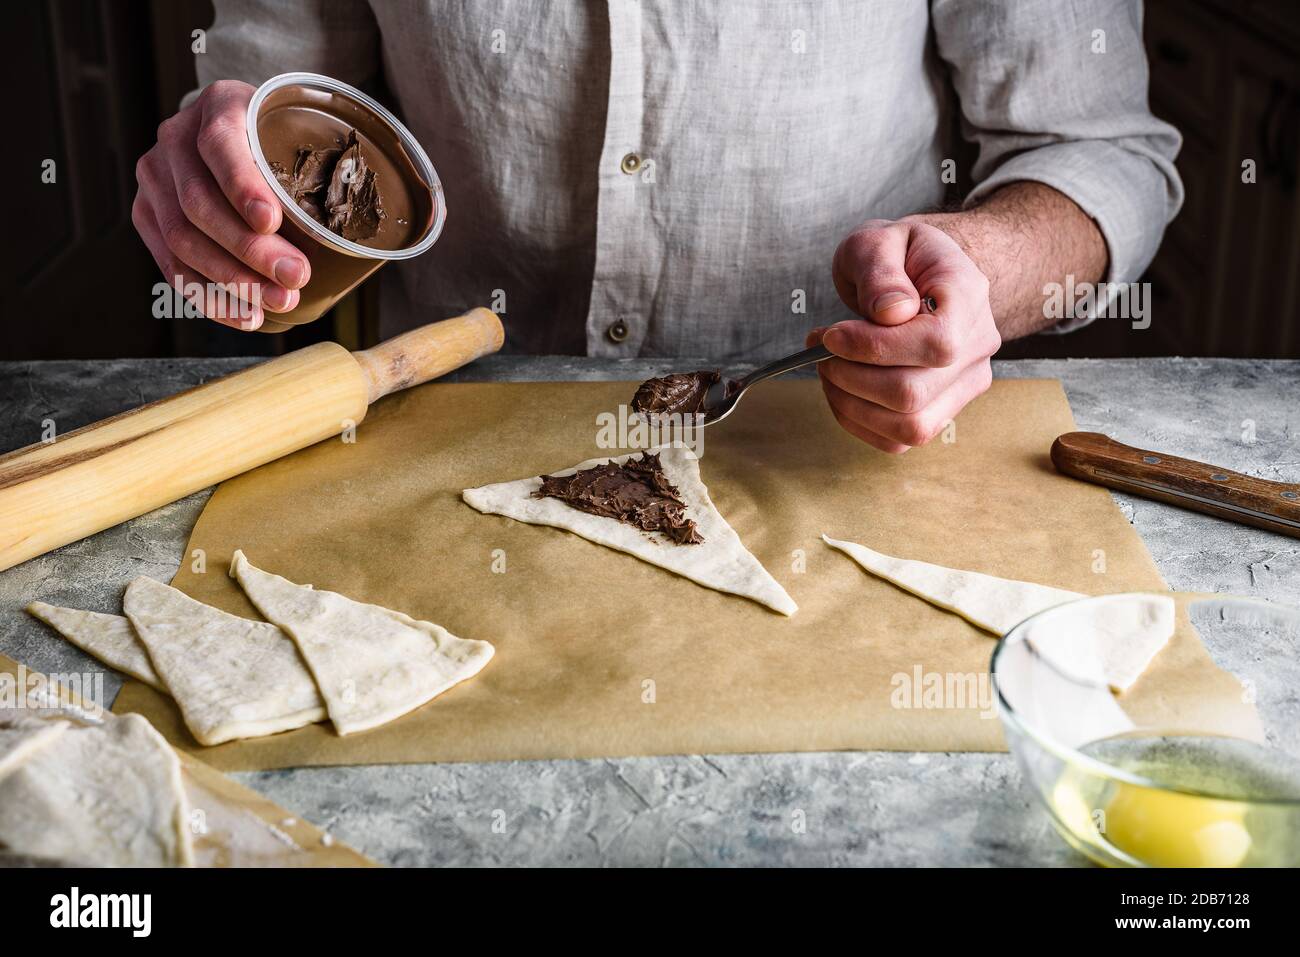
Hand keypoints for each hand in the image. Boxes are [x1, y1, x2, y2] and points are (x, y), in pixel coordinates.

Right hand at [132, 80, 309, 329]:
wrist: (237, 134)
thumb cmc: (280, 143)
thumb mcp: (299, 138)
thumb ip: (310, 171)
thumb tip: (344, 236)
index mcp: (219, 107)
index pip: (220, 146)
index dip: (243, 187)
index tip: (272, 221)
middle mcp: (177, 139)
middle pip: (200, 203)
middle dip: (250, 250)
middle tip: (295, 277)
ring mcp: (157, 178)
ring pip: (183, 239)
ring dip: (234, 281)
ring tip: (279, 301)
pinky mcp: (148, 214)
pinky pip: (173, 265)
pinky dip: (212, 297)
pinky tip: (247, 315)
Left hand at [809, 219, 1000, 452]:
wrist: (920, 273)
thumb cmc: (899, 255)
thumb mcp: (881, 240)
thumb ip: (881, 271)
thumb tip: (890, 313)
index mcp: (969, 297)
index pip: (936, 344)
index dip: (874, 348)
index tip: (831, 334)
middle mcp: (977, 347)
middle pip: (913, 394)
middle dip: (850, 377)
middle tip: (820, 349)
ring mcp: (965, 384)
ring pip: (909, 426)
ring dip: (851, 404)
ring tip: (827, 369)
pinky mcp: (942, 409)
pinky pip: (900, 439)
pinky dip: (859, 421)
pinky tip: (841, 390)